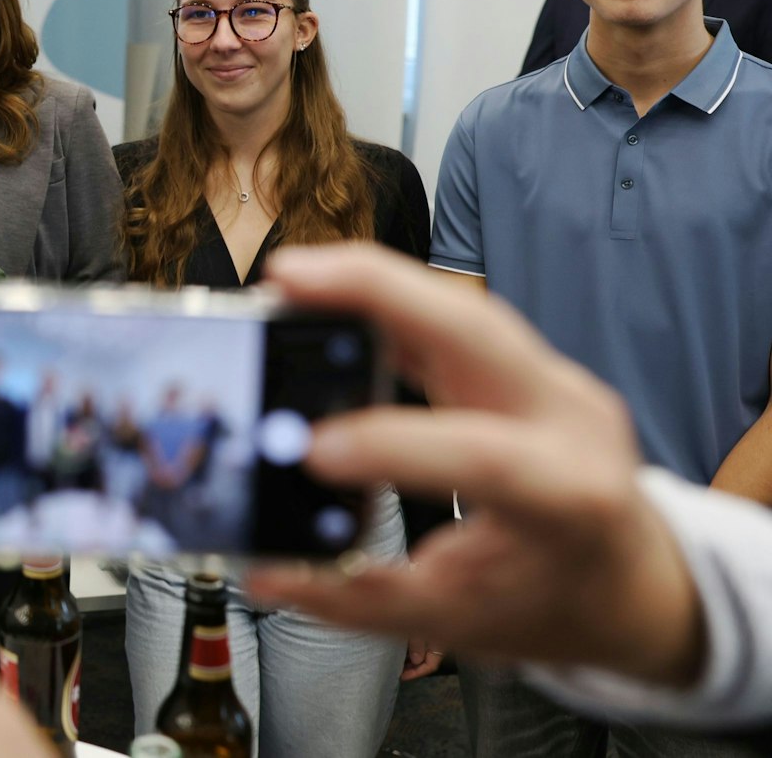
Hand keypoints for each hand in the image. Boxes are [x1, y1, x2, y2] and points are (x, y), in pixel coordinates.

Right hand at [244, 244, 704, 689]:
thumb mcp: (459, 621)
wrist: (631, 584)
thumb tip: (267, 572)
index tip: (311, 451)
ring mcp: (555, 380)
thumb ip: (359, 599)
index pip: (482, 454)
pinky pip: (457, 316)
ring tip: (292, 277)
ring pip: (463, 308)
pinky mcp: (529, 364)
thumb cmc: (552, 604)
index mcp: (569, 497)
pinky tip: (330, 288)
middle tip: (287, 280)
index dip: (391, 445)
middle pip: (477, 330)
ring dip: (374, 283)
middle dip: (377, 294)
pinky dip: (391, 298)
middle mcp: (572, 420)